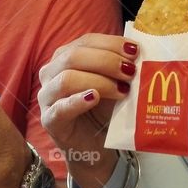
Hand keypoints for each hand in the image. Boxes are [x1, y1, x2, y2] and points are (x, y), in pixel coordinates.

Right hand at [38, 34, 138, 187]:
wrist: (93, 146)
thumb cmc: (102, 110)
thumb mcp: (113, 83)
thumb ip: (120, 67)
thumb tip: (140, 53)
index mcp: (66, 57)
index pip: (86, 41)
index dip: (111, 43)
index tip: (135, 51)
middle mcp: (51, 72)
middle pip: (74, 56)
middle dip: (106, 61)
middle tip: (131, 71)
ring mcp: (47, 96)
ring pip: (67, 78)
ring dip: (98, 81)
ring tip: (122, 90)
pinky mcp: (49, 119)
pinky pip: (60, 107)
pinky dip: (78, 100)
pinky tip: (94, 98)